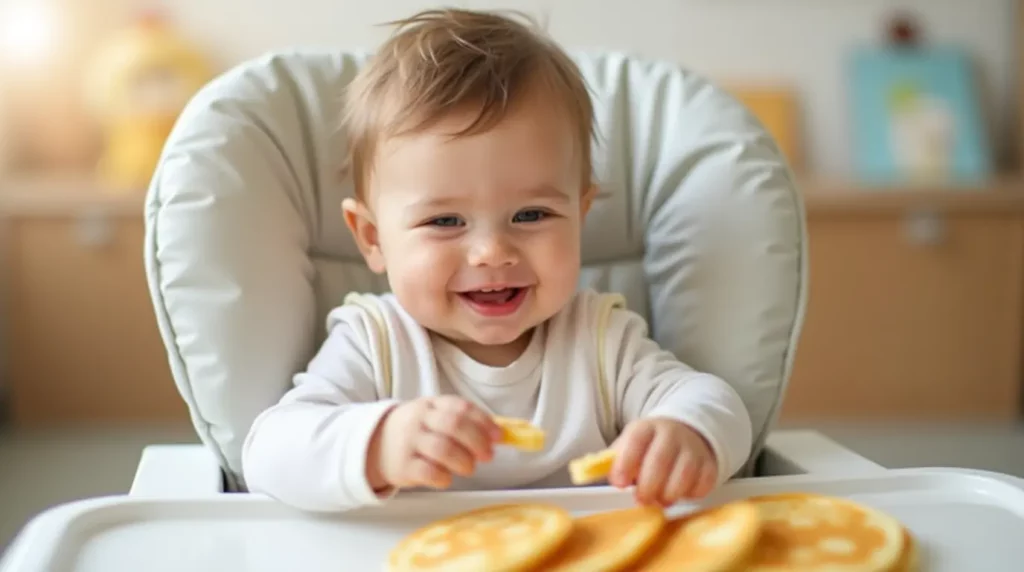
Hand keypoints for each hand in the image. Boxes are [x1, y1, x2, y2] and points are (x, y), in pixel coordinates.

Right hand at [366, 396, 502, 490]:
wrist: (374, 445)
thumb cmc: (416, 432)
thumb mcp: (434, 418)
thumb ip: (463, 423)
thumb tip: (497, 436)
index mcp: (431, 404)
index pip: (461, 407)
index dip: (484, 422)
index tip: (498, 436)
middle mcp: (419, 419)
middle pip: (454, 425)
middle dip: (477, 441)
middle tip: (487, 456)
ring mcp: (408, 442)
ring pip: (443, 448)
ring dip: (463, 461)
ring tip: (468, 468)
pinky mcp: (402, 466)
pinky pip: (428, 472)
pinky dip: (444, 477)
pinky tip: (446, 478)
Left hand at [608, 417, 717, 505]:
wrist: (686, 431)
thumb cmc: (651, 446)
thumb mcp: (630, 445)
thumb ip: (614, 461)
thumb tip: (590, 474)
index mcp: (646, 428)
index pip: (635, 440)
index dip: (626, 463)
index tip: (620, 483)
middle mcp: (671, 434)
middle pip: (660, 459)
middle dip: (648, 486)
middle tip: (641, 500)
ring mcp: (693, 447)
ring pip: (684, 473)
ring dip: (670, 493)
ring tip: (660, 500)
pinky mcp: (709, 463)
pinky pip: (703, 483)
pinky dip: (691, 494)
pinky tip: (681, 493)